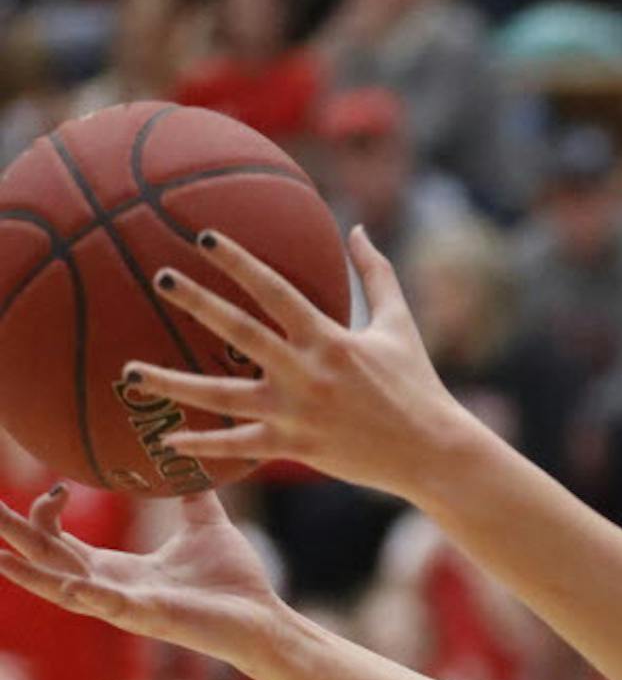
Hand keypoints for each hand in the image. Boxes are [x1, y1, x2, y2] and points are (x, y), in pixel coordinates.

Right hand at [0, 487, 285, 668]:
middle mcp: (111, 588)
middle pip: (46, 560)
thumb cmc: (233, 580)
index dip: (46, 514)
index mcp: (118, 568)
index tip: (56, 486)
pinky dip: (88, 595)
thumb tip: (188, 457)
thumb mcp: (205, 525)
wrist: (265, 617)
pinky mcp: (152, 617)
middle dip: (12, 537)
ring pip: (64, 587)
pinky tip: (65, 583)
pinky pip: (112, 607)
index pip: (59, 542)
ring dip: (29, 573)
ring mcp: (127, 606)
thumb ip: (190, 495)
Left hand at [127, 226, 489, 501]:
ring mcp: (297, 412)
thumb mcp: (400, 325)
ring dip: (172, 383)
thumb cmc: (418, 385)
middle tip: (160, 278)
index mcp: (330, 338)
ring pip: (222, 395)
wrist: (434, 451)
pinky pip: (240, 445)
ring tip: (130, 372)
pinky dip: (203, 446)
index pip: (276, 291)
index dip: (239, 262)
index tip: (203, 237)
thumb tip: (357, 227)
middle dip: (197, 303)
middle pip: (240, 332)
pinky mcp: (296, 447)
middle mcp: (307, 372)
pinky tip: (167, 439)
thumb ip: (377, 274)